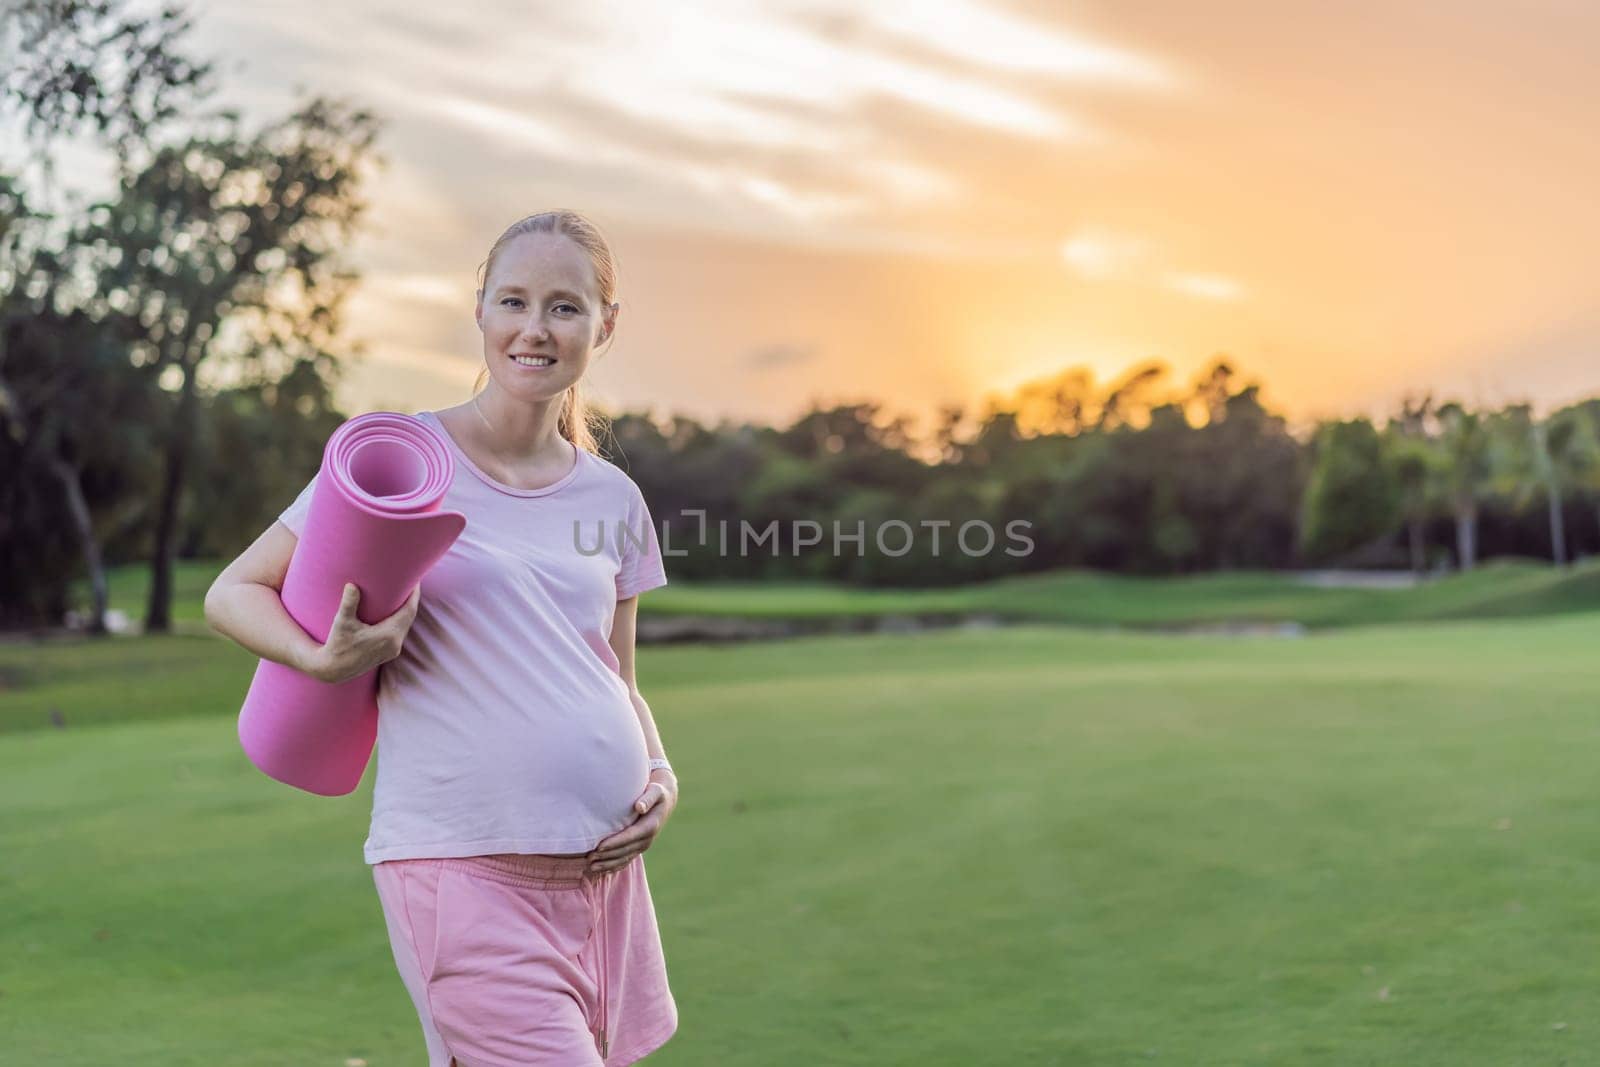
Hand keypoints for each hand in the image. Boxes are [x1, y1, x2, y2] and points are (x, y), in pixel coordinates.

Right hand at [302, 583, 421, 684]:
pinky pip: (400, 632)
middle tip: (410, 582)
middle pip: (410, 617)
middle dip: (411, 600)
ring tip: (404, 593)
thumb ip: (349, 604)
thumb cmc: (336, 645)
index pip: (409, 610)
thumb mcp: (342, 623)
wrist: (332, 670)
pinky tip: (395, 612)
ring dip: (406, 610)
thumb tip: (352, 585)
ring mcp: (392, 650)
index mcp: (389, 635)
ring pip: (405, 625)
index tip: (415, 580)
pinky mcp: (388, 653)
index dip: (414, 594)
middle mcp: (395, 644)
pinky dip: (400, 620)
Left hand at [588, 769, 677, 874]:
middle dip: (607, 856)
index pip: (630, 837)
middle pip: (624, 851)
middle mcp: (647, 839)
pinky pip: (625, 861)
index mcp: (650, 826)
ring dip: (607, 864)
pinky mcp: (638, 849)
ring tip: (590, 866)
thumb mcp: (656, 791)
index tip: (599, 847)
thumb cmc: (656, 793)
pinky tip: (600, 870)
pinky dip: (613, 867)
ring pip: (624, 859)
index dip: (614, 843)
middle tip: (589, 858)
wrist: (663, 803)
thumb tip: (639, 807)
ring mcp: (643, 846)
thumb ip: (648, 798)